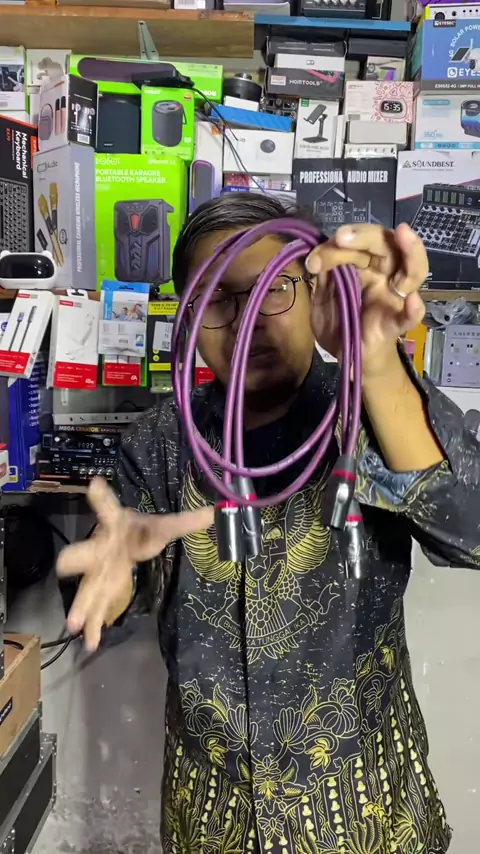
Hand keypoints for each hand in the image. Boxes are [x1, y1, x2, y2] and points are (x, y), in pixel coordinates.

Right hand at [57, 477, 212, 650]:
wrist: (126, 541)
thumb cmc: (140, 531)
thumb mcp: (163, 526)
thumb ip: (185, 522)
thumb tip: (215, 513)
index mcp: (115, 525)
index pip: (108, 508)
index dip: (101, 497)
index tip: (95, 484)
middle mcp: (100, 548)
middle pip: (83, 552)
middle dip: (73, 560)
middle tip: (63, 568)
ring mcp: (97, 571)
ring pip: (86, 587)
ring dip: (81, 606)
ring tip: (73, 625)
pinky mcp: (101, 588)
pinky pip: (95, 607)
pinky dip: (93, 626)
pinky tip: (91, 644)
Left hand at [306, 223, 427, 378]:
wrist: (348, 357)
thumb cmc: (341, 322)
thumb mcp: (323, 298)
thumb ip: (323, 279)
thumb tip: (318, 257)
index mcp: (366, 266)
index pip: (359, 243)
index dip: (338, 244)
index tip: (314, 258)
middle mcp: (385, 276)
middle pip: (387, 246)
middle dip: (365, 236)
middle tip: (341, 237)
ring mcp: (394, 299)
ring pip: (413, 270)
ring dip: (411, 250)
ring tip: (404, 234)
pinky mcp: (396, 323)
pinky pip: (411, 316)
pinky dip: (414, 309)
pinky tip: (412, 301)